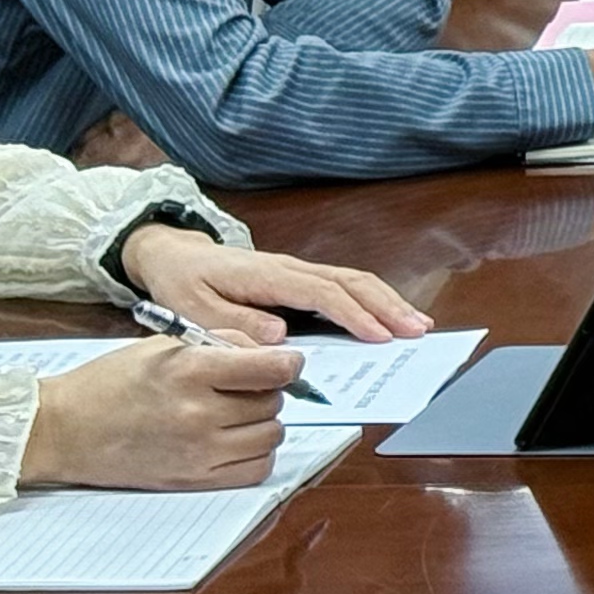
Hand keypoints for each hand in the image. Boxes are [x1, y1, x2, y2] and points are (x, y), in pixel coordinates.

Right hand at [19, 339, 302, 491]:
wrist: (64, 429)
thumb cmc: (113, 381)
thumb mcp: (168, 345)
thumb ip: (226, 343)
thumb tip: (274, 354)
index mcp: (192, 371)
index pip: (274, 369)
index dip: (288, 362)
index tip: (284, 362)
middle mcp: (199, 414)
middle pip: (274, 402)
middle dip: (267, 391)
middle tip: (243, 387)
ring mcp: (197, 453)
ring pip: (271, 435)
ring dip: (263, 422)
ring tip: (234, 413)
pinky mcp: (192, 482)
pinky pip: (255, 470)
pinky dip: (255, 454)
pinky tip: (234, 440)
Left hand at [115, 226, 429, 343]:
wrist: (176, 256)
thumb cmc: (184, 283)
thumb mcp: (194, 309)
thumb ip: (235, 323)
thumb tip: (280, 336)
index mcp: (269, 276)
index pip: (322, 294)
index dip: (353, 315)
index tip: (379, 337)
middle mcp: (292, 270)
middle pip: (352, 282)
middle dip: (387, 306)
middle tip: (418, 330)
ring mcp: (300, 272)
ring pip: (355, 281)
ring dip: (388, 302)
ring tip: (417, 325)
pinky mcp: (301, 280)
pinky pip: (344, 287)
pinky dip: (373, 301)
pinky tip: (388, 319)